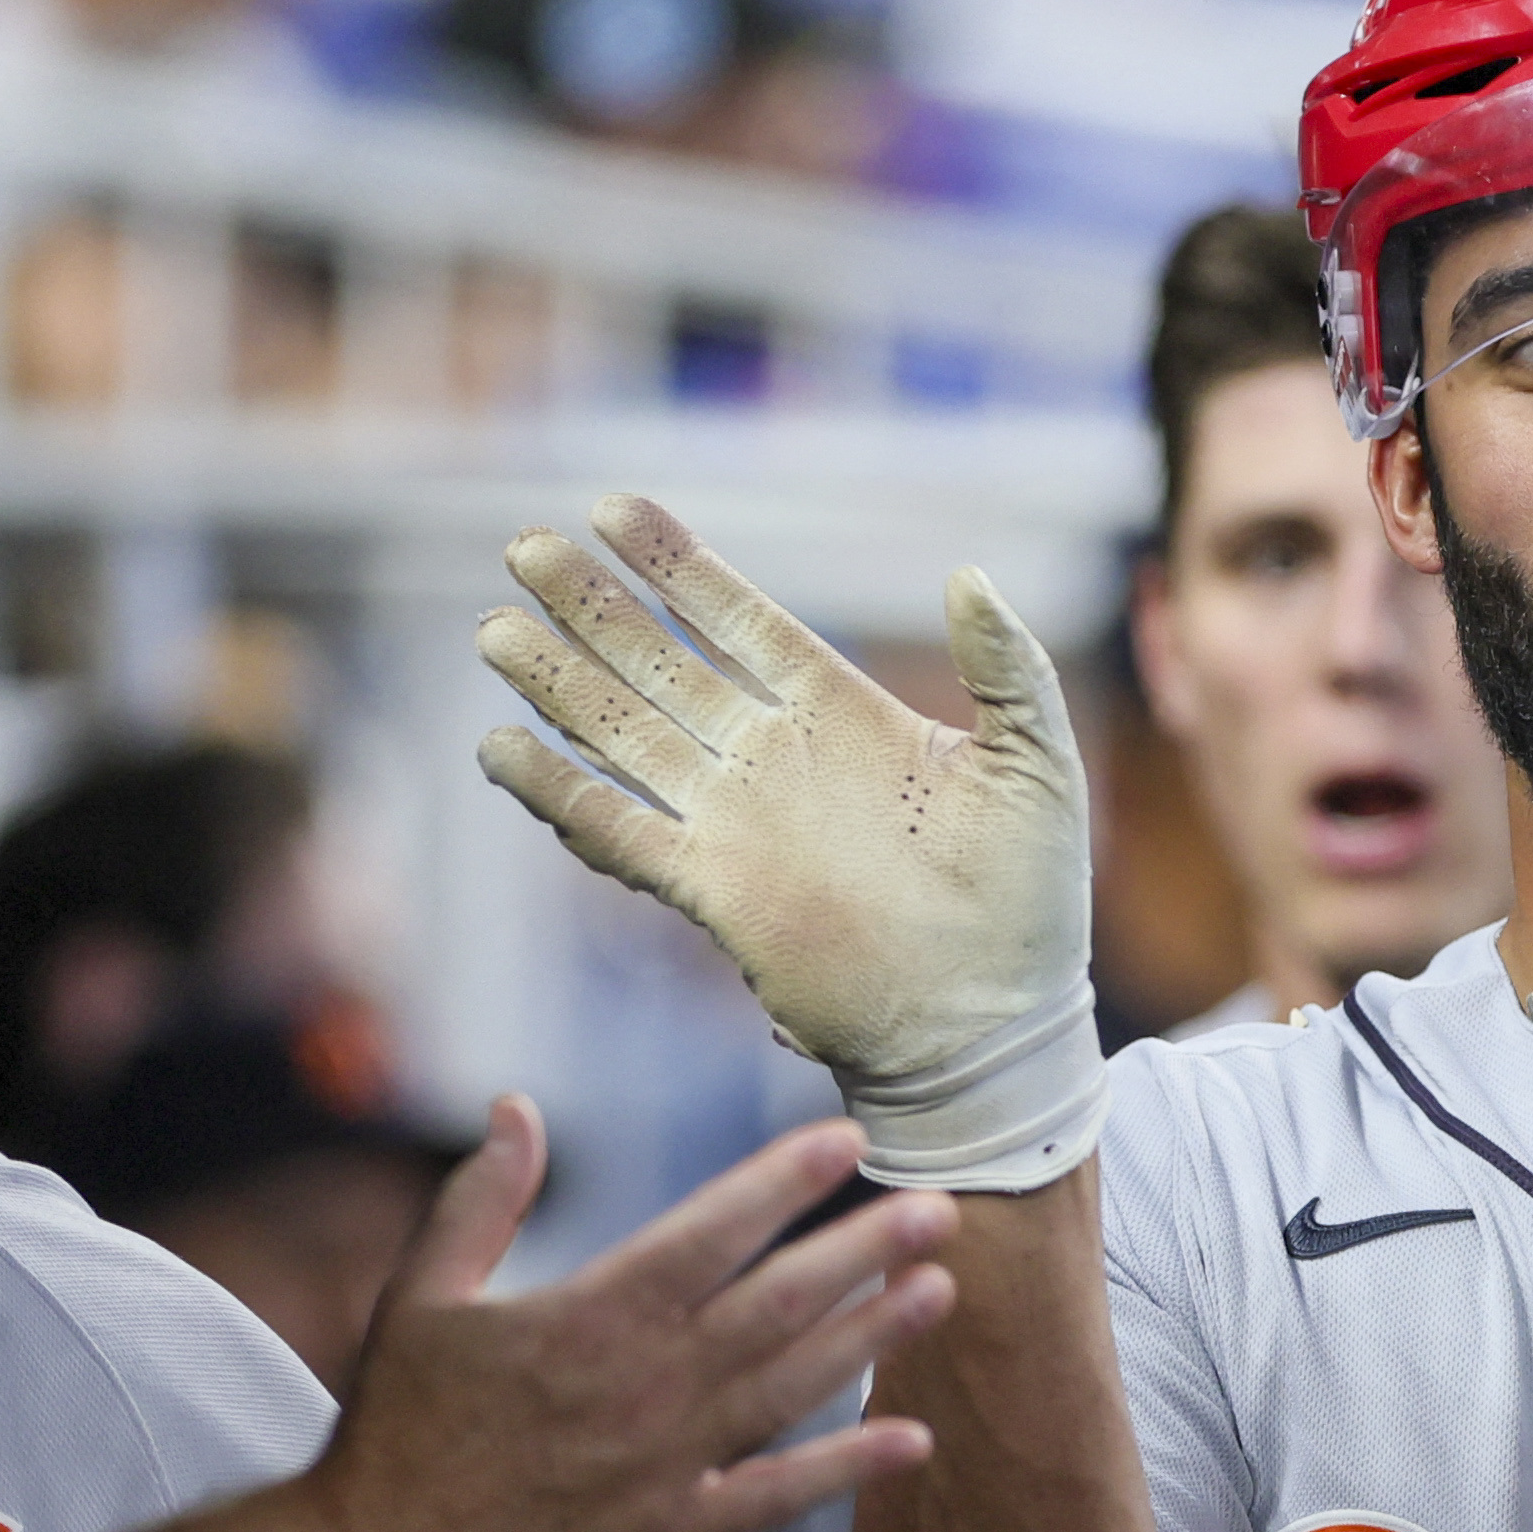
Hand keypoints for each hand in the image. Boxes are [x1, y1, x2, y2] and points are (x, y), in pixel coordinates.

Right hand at [302, 1099, 949, 1531]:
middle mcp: (644, 1387)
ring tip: (939, 1292)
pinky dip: (847, 1468)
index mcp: (589, 1319)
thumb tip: (516, 1105)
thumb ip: (480, 1198)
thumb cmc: (396, 1430)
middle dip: (865, 1251)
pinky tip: (912, 1438)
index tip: (848, 1141)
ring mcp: (666, 1466)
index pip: (710, 1233)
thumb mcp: (419, 1297)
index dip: (784, 1183)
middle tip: (940, 1210)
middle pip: (778, 1304)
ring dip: (874, 1337)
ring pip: (793, 1387)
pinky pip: (775, 1496)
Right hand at [474, 494, 1104, 1189]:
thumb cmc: (1031, 903)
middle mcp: (776, 760)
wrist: (994, 1025)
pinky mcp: (714, 890)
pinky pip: (618, 830)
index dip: (677, 565)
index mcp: (844, 715)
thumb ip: (1008, 668)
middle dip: (593, 606)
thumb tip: (969, 572)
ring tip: (495, 626)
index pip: (741, 620)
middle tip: (525, 546)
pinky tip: (501, 750)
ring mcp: (738, 823)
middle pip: (661, 663)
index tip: (612, 507)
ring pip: (624, 733)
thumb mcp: (1037, 765)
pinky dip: (558, 792)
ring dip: (560, 683)